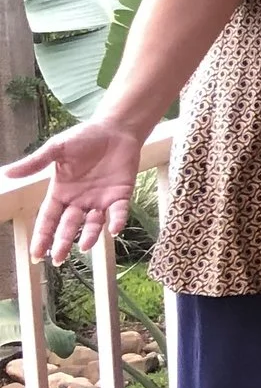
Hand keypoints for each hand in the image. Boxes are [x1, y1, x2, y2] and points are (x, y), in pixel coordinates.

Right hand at [2, 119, 145, 261]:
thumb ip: (36, 162)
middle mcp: (79, 201)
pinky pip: (119, 211)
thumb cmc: (84, 138)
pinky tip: (114, 229)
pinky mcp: (121, 194)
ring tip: (84, 247)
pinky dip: (117, 220)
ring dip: (89, 235)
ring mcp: (101, 199)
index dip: (42, 236)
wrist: (115, 129)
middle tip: (57, 259)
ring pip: (93, 223)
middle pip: (68, 226)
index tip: (35, 255)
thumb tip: (7, 173)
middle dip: (62, 242)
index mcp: (61, 192)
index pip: (48, 218)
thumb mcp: (57, 149)